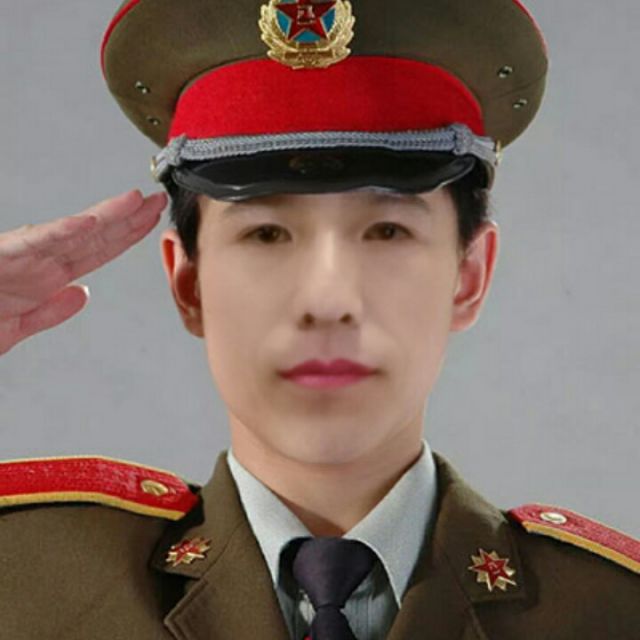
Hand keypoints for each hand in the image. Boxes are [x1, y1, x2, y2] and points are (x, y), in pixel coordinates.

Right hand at [0, 189, 167, 355]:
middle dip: (128, 220)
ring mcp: (20, 258)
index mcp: (43, 277)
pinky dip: (64, 232)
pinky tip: (91, 222)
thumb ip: (49, 313)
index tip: (150, 222)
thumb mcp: (14, 327)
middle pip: (93, 238)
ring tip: (137, 201)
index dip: (125, 237)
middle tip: (159, 199)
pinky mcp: (1, 257)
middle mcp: (37, 263)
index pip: (94, 253)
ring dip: (106, 217)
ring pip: (72, 234)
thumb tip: (82, 295)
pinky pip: (35, 243)